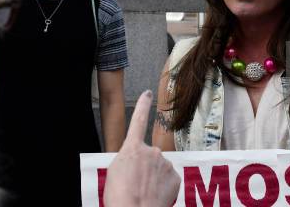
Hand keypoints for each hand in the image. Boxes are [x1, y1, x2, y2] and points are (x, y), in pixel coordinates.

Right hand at [104, 90, 179, 206]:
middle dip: (144, 168)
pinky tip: (153, 196)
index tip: (147, 93)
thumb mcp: (114, 171)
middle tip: (134, 185)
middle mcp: (151, 151)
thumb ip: (128, 158)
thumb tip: (136, 160)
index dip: (142, 106)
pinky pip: (168, 180)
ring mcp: (165, 163)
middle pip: (148, 156)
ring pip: (159, 169)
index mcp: (132, 148)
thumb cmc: (119, 196)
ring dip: (152, 179)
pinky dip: (162, 188)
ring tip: (142, 193)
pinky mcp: (175, 177)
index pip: (137, 121)